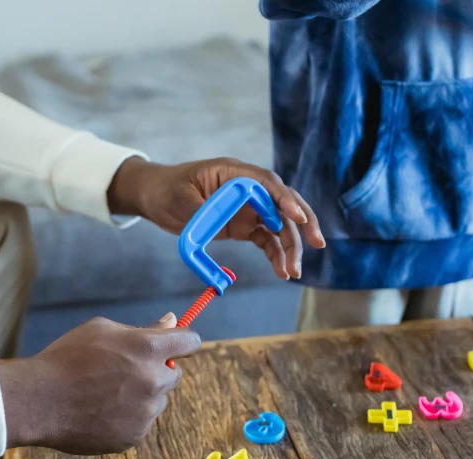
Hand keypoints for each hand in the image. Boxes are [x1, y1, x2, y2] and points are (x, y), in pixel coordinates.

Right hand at [0, 313, 198, 454]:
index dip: (183, 341)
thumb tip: (171, 322)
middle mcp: (153, 380)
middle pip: (175, 374)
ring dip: (143, 395)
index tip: (176, 344)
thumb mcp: (102, 330)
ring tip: (106, 393)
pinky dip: (129, 417)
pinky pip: (141, 422)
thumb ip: (143, 329)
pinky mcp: (134, 436)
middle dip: (157, 370)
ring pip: (158, 400)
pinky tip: (102, 411)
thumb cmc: (67, 358)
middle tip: (125, 370)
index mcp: (148, 349)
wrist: (39, 401)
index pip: (189, 342)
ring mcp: (146, 412)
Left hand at [108, 157, 325, 279]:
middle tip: (317, 243)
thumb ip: (202, 213)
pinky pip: (266, 240)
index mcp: (234, 173)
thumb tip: (218, 226)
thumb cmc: (167, 189)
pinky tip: (282, 271)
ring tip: (292, 271)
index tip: (298, 217)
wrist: (155, 197)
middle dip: (302, 223)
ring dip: (289, 247)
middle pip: (282, 203)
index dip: (285, 199)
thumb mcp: (181, 200)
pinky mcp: (244, 226)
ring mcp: (248, 208)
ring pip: (278, 226)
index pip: (266, 183)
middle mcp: (247, 190)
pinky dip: (276, 255)